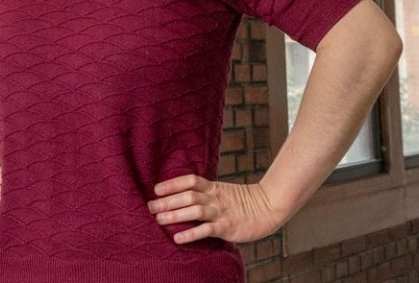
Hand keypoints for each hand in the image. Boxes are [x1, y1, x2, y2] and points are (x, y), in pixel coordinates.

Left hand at [148, 174, 285, 243]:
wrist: (268, 208)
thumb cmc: (243, 202)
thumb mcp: (223, 192)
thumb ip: (206, 193)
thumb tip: (184, 196)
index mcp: (213, 187)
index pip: (190, 180)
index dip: (172, 183)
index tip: (156, 189)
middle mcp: (215, 198)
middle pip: (188, 196)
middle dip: (167, 201)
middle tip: (150, 207)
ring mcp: (221, 212)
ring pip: (194, 210)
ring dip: (175, 215)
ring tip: (159, 219)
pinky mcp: (226, 227)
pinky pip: (206, 230)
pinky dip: (190, 234)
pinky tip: (177, 238)